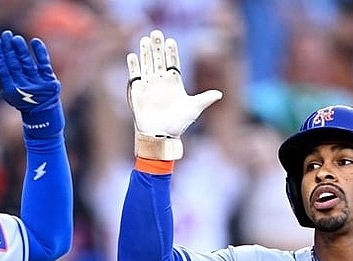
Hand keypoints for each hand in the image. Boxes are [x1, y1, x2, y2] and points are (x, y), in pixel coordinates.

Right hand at [0, 30, 63, 137]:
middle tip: (6, 34)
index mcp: (10, 91)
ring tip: (16, 38)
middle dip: (9, 48)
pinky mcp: (50, 81)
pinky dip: (40, 52)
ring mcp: (38, 85)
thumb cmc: (20, 97)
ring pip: (27, 63)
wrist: (42, 111)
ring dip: (21, 49)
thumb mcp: (5, 90)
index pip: (3, 69)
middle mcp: (23, 89)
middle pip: (14, 64)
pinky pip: (44, 64)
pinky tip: (35, 41)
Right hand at [126, 29, 221, 160]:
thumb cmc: (178, 124)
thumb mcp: (194, 109)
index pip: (172, 63)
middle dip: (157, 46)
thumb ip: (205, 99)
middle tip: (156, 33)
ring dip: (146, 52)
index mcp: (175, 83)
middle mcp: (161, 82)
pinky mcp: (138, 93)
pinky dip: (133, 67)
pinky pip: (135, 76)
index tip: (171, 41)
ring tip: (145, 40)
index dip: (171, 52)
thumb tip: (220, 94)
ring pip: (147, 65)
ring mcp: (149, 87)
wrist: (161, 136)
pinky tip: (132, 56)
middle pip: (159, 60)